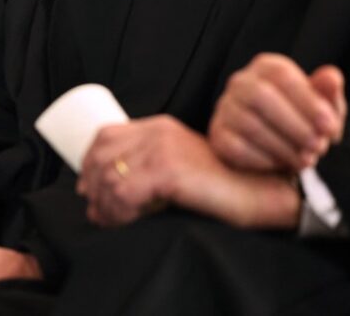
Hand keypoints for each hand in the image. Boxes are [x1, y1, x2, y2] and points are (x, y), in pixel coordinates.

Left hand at [79, 116, 299, 228]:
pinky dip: (117, 211)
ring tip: (110, 221)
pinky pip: (124, 192)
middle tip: (97, 213)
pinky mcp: (168, 171)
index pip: (106, 135)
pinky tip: (124, 222)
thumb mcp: (181, 164)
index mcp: (158, 127)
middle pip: (102, 155)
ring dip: (104, 204)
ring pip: (108, 176)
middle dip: (92, 187)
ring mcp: (162, 149)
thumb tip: (109, 190)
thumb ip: (153, 166)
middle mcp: (157, 132)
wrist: (261, 191)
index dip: (89, 162)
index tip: (88, 188)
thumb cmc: (222, 186)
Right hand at [210, 53, 345, 172]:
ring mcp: (225, 108)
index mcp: (267, 68)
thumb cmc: (302, 121)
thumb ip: (328, 92)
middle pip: (260, 95)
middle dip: (294, 125)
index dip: (307, 101)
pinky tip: (280, 163)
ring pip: (249, 124)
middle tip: (317, 146)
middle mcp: (241, 83)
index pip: (281, 75)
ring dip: (283, 146)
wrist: (279, 147)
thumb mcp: (323, 106)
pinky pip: (236, 147)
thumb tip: (331, 78)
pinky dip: (263, 159)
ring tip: (304, 159)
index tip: (329, 126)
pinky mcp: (218, 135)